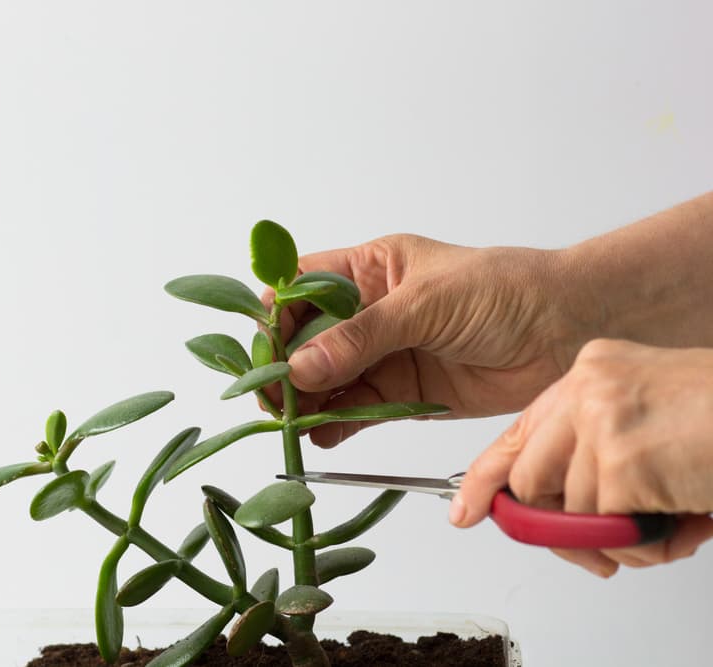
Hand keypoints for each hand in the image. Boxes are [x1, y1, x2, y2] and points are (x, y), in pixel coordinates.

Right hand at [270, 235, 595, 446]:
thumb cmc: (503, 291)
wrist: (567, 330)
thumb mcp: (425, 304)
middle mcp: (369, 312)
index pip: (302, 288)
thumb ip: (361, 337)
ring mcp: (385, 354)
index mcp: (369, 270)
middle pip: (306, 340)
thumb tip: (301, 367)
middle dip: (285, 366)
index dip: (276, 316)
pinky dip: (335, 424)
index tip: (264, 350)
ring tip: (291, 420)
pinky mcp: (403, 393)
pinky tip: (320, 433)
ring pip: (327, 379)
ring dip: (306, 399)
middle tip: (272, 395)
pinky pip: (356, 410)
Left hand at [452, 338, 712, 576]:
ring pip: (575, 512)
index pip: (521, 431)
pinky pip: (611, 528)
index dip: (490, 477)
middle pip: (531, 479)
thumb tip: (559, 518)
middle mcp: (588, 387)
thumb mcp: (651, 422)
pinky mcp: (621, 459)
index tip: (467, 509)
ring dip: (625, 536)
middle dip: (560, 528)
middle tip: (601, 550)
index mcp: (592, 373)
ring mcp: (600, 420)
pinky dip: (650, 542)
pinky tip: (686, 519)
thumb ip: (601, 456)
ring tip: (675, 518)